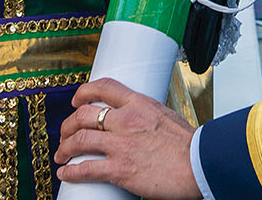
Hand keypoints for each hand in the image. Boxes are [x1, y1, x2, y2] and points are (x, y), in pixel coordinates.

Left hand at [56, 79, 199, 198]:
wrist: (200, 165)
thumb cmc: (191, 146)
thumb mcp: (166, 117)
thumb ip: (147, 117)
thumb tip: (138, 124)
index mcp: (139, 104)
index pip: (105, 87)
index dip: (85, 91)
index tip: (77, 99)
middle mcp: (126, 120)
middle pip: (85, 115)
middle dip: (69, 124)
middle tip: (66, 132)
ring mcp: (121, 144)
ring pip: (81, 140)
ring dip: (65, 147)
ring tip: (61, 154)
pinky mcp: (121, 169)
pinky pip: (87, 169)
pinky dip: (72, 172)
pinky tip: (66, 173)